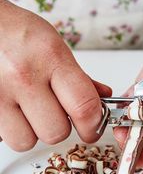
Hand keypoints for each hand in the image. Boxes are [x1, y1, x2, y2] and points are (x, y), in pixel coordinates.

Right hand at [0, 0, 110, 150]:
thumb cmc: (16, 33)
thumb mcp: (53, 45)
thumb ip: (78, 76)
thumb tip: (102, 97)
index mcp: (50, 57)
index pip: (84, 106)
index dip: (93, 126)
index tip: (92, 129)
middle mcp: (23, 76)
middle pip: (56, 132)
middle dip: (60, 127)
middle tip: (55, 113)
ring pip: (28, 141)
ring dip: (33, 132)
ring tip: (29, 111)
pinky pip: (6, 137)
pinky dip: (13, 130)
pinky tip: (14, 111)